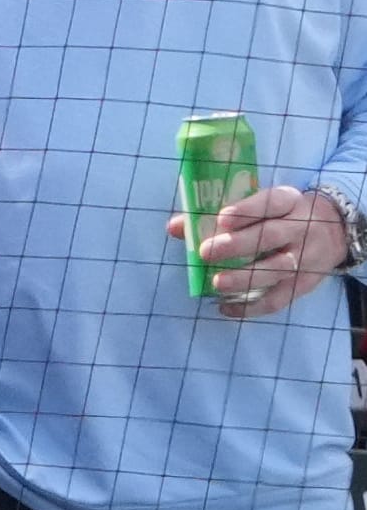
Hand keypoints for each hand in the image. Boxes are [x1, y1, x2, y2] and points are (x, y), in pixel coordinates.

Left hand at [184, 184, 355, 317]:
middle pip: (270, 236)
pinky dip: (252, 306)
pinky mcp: (304, 284)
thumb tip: (174, 228)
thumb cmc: (280, 216)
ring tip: (216, 283)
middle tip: (205, 252)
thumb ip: (217, 214)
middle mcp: (300, 228)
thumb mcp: (261, 205)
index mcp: (289, 202)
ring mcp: (306, 258)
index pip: (270, 203)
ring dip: (244, 278)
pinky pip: (279, 298)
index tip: (221, 219)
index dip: (246, 211)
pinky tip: (226, 308)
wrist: (334, 231)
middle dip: (237, 245)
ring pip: (276, 268)